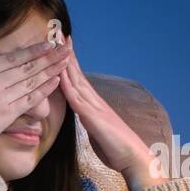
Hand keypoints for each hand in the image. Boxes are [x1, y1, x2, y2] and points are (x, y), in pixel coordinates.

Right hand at [0, 25, 71, 146]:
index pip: (11, 58)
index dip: (32, 49)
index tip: (47, 42)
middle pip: (27, 67)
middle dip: (48, 56)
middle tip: (67, 47)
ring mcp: (3, 100)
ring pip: (32, 81)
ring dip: (51, 70)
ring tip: (66, 60)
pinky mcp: (7, 116)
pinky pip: (30, 99)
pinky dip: (44, 89)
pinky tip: (56, 81)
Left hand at [57, 34, 161, 187]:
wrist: (133, 158)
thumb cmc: (115, 148)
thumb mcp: (96, 130)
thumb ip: (87, 119)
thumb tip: (81, 115)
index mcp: (92, 103)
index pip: (76, 78)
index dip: (67, 61)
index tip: (57, 45)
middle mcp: (93, 100)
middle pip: (75, 73)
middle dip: (64, 53)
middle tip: (56, 32)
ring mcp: (94, 107)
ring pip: (76, 81)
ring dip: (65, 63)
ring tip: (57, 44)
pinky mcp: (94, 118)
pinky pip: (78, 100)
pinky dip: (68, 87)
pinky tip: (60, 76)